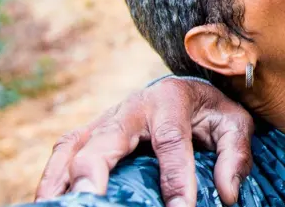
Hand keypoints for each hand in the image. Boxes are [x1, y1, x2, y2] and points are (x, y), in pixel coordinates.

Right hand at [35, 77, 253, 206]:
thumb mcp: (234, 124)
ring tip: (58, 205)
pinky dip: (52, 177)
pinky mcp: (89, 132)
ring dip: (63, 178)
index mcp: (171, 99)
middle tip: (92, 199)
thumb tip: (227, 195)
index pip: (171, 140)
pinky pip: (63, 152)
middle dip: (95, 171)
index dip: (175, 177)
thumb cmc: (209, 111)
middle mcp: (132, 106)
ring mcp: (105, 119)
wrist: (186, 90)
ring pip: (75, 145)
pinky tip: (49, 200)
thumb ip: (235, 155)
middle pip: (106, 139)